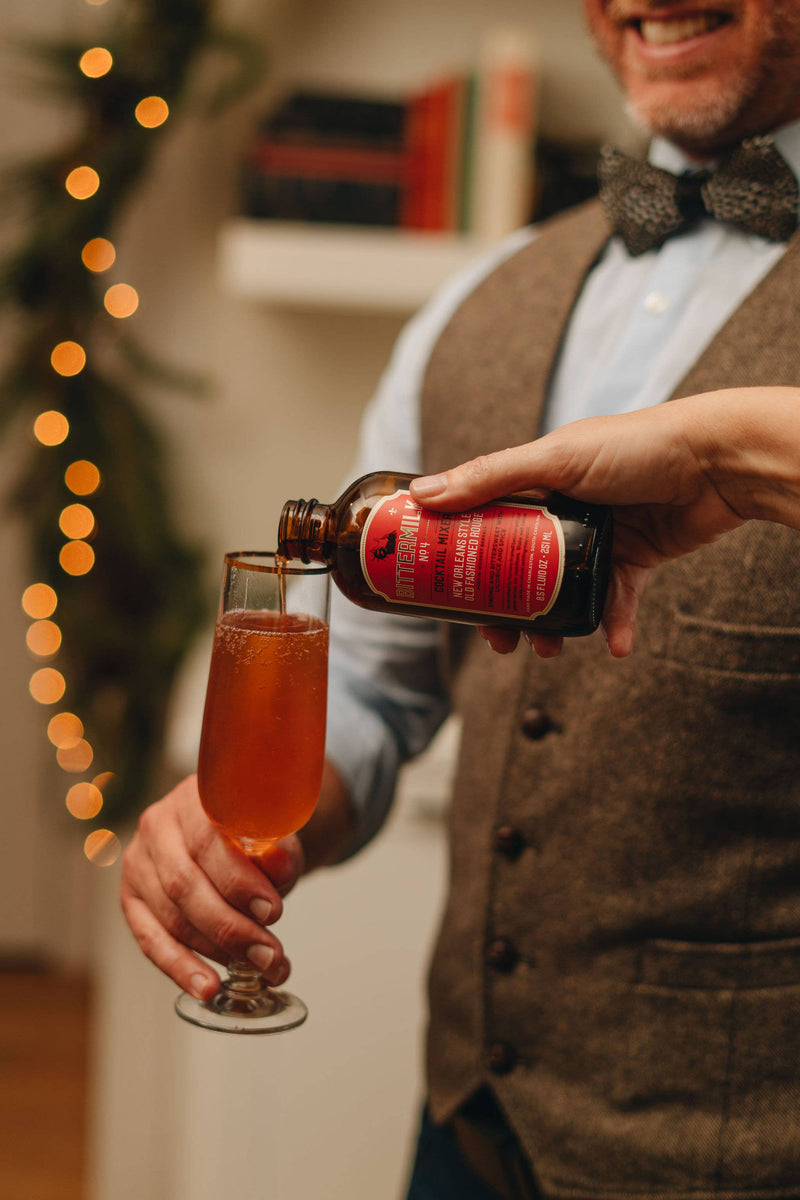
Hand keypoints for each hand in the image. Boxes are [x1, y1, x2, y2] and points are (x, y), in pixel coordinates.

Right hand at [120, 775, 301, 1001]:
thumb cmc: (253, 832)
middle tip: (269, 954)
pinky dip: (181, 968)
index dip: (239, 881)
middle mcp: (157, 825)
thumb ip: (279, 850)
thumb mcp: (275, 833)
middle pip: (185, 884)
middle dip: (231, 926)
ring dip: (216, 951)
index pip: (208, 841)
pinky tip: (208, 988)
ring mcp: (138, 862)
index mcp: (193, 796)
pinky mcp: (130, 898)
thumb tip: (279, 867)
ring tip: (258, 969)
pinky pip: (150, 940)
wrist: (232, 832)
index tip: (273, 912)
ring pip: (170, 916)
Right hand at [409, 389, 799, 656]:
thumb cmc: (637, 446)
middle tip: (499, 639)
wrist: (717, 460)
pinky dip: (612, 627)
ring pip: (562, 593)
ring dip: (553, 625)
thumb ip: (490, 477)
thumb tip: (422, 495)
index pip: (485, 522)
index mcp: (537, 481)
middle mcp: (563, 511)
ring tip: (549, 648)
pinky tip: (612, 647)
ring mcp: (598, 538)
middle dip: (506, 609)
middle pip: (518, 568)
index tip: (444, 592)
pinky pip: (615, 601)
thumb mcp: (555, 458)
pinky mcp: (634, 559)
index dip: (462, 558)